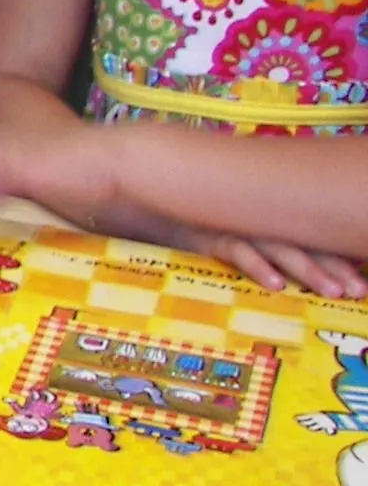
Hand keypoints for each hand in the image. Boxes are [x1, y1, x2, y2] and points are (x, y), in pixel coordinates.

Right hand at [164, 228, 367, 299]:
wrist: (140, 195)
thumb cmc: (187, 219)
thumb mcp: (226, 230)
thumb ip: (254, 242)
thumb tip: (289, 269)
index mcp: (262, 218)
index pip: (309, 235)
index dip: (338, 256)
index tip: (363, 278)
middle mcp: (252, 219)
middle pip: (303, 241)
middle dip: (335, 266)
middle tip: (359, 290)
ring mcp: (231, 225)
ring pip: (278, 246)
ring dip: (308, 268)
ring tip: (333, 291)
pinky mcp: (205, 234)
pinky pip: (235, 249)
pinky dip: (256, 265)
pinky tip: (275, 284)